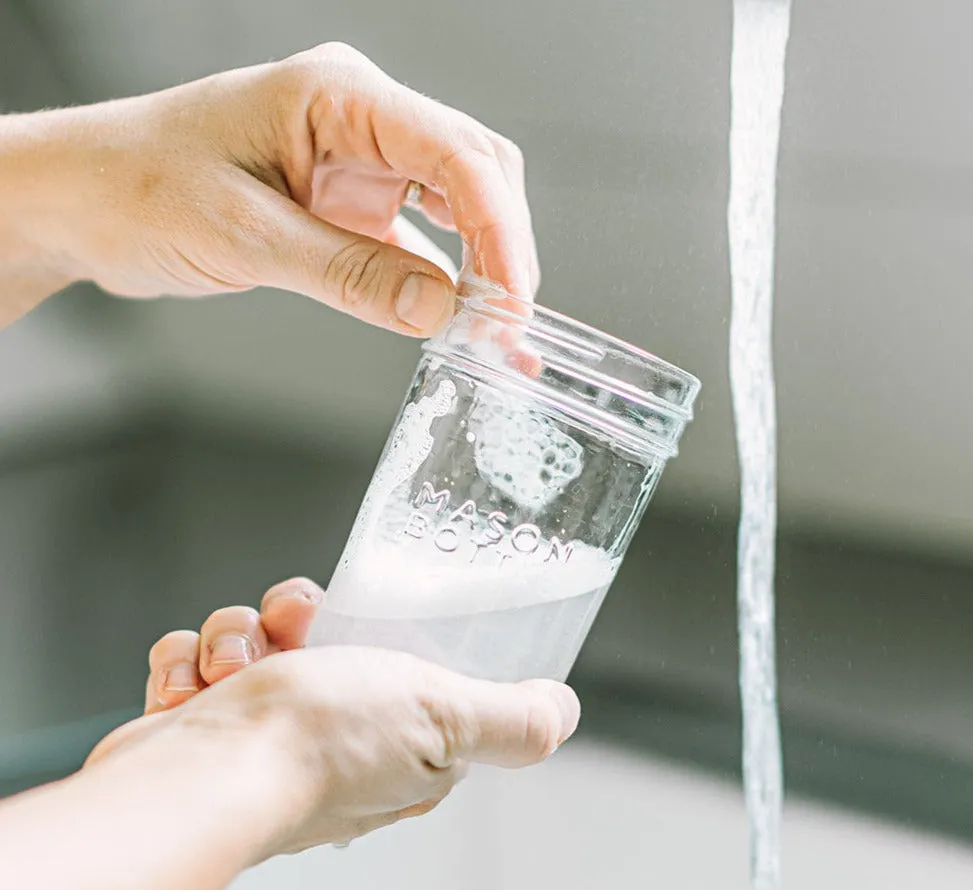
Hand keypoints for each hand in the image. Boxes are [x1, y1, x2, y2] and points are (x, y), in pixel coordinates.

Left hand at [5, 42, 538, 333]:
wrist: (83, 200)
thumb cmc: (137, 188)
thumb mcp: (246, 237)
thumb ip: (349, 274)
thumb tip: (439, 311)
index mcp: (339, 96)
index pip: (455, 154)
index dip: (499, 232)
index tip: (511, 304)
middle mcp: (360, 119)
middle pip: (475, 173)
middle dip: (504, 250)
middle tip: (509, 328)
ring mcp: (359, 160)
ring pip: (459, 205)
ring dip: (485, 267)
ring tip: (498, 333)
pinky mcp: (349, 203)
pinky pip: (420, 239)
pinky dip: (446, 281)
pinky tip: (460, 321)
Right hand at [87, 577, 578, 854]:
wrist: (202, 780)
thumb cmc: (322, 743)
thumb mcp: (445, 714)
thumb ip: (511, 720)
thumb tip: (562, 712)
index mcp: (400, 749)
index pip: (403, 665)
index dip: (385, 630)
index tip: (365, 614)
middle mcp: (332, 747)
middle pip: (323, 638)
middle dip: (298, 620)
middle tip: (293, 629)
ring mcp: (262, 740)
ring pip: (256, 638)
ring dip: (238, 640)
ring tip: (233, 671)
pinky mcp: (206, 733)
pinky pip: (197, 661)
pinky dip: (188, 665)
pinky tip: (192, 689)